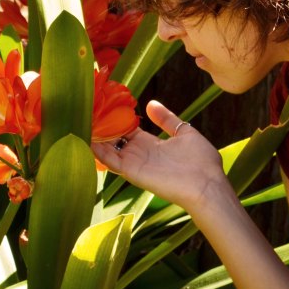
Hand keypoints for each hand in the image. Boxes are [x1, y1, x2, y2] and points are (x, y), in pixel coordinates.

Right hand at [92, 100, 229, 212]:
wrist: (206, 185)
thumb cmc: (201, 161)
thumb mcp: (184, 132)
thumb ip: (167, 119)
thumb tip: (151, 103)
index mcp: (153, 145)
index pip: (130, 131)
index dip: (119, 120)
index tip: (107, 106)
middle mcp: (141, 154)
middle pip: (116, 140)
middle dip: (103, 127)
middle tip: (88, 110)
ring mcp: (135, 163)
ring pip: (109, 149)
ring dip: (96, 136)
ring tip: (81, 119)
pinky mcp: (131, 171)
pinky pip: (110, 160)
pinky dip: (97, 150)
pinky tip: (86, 136)